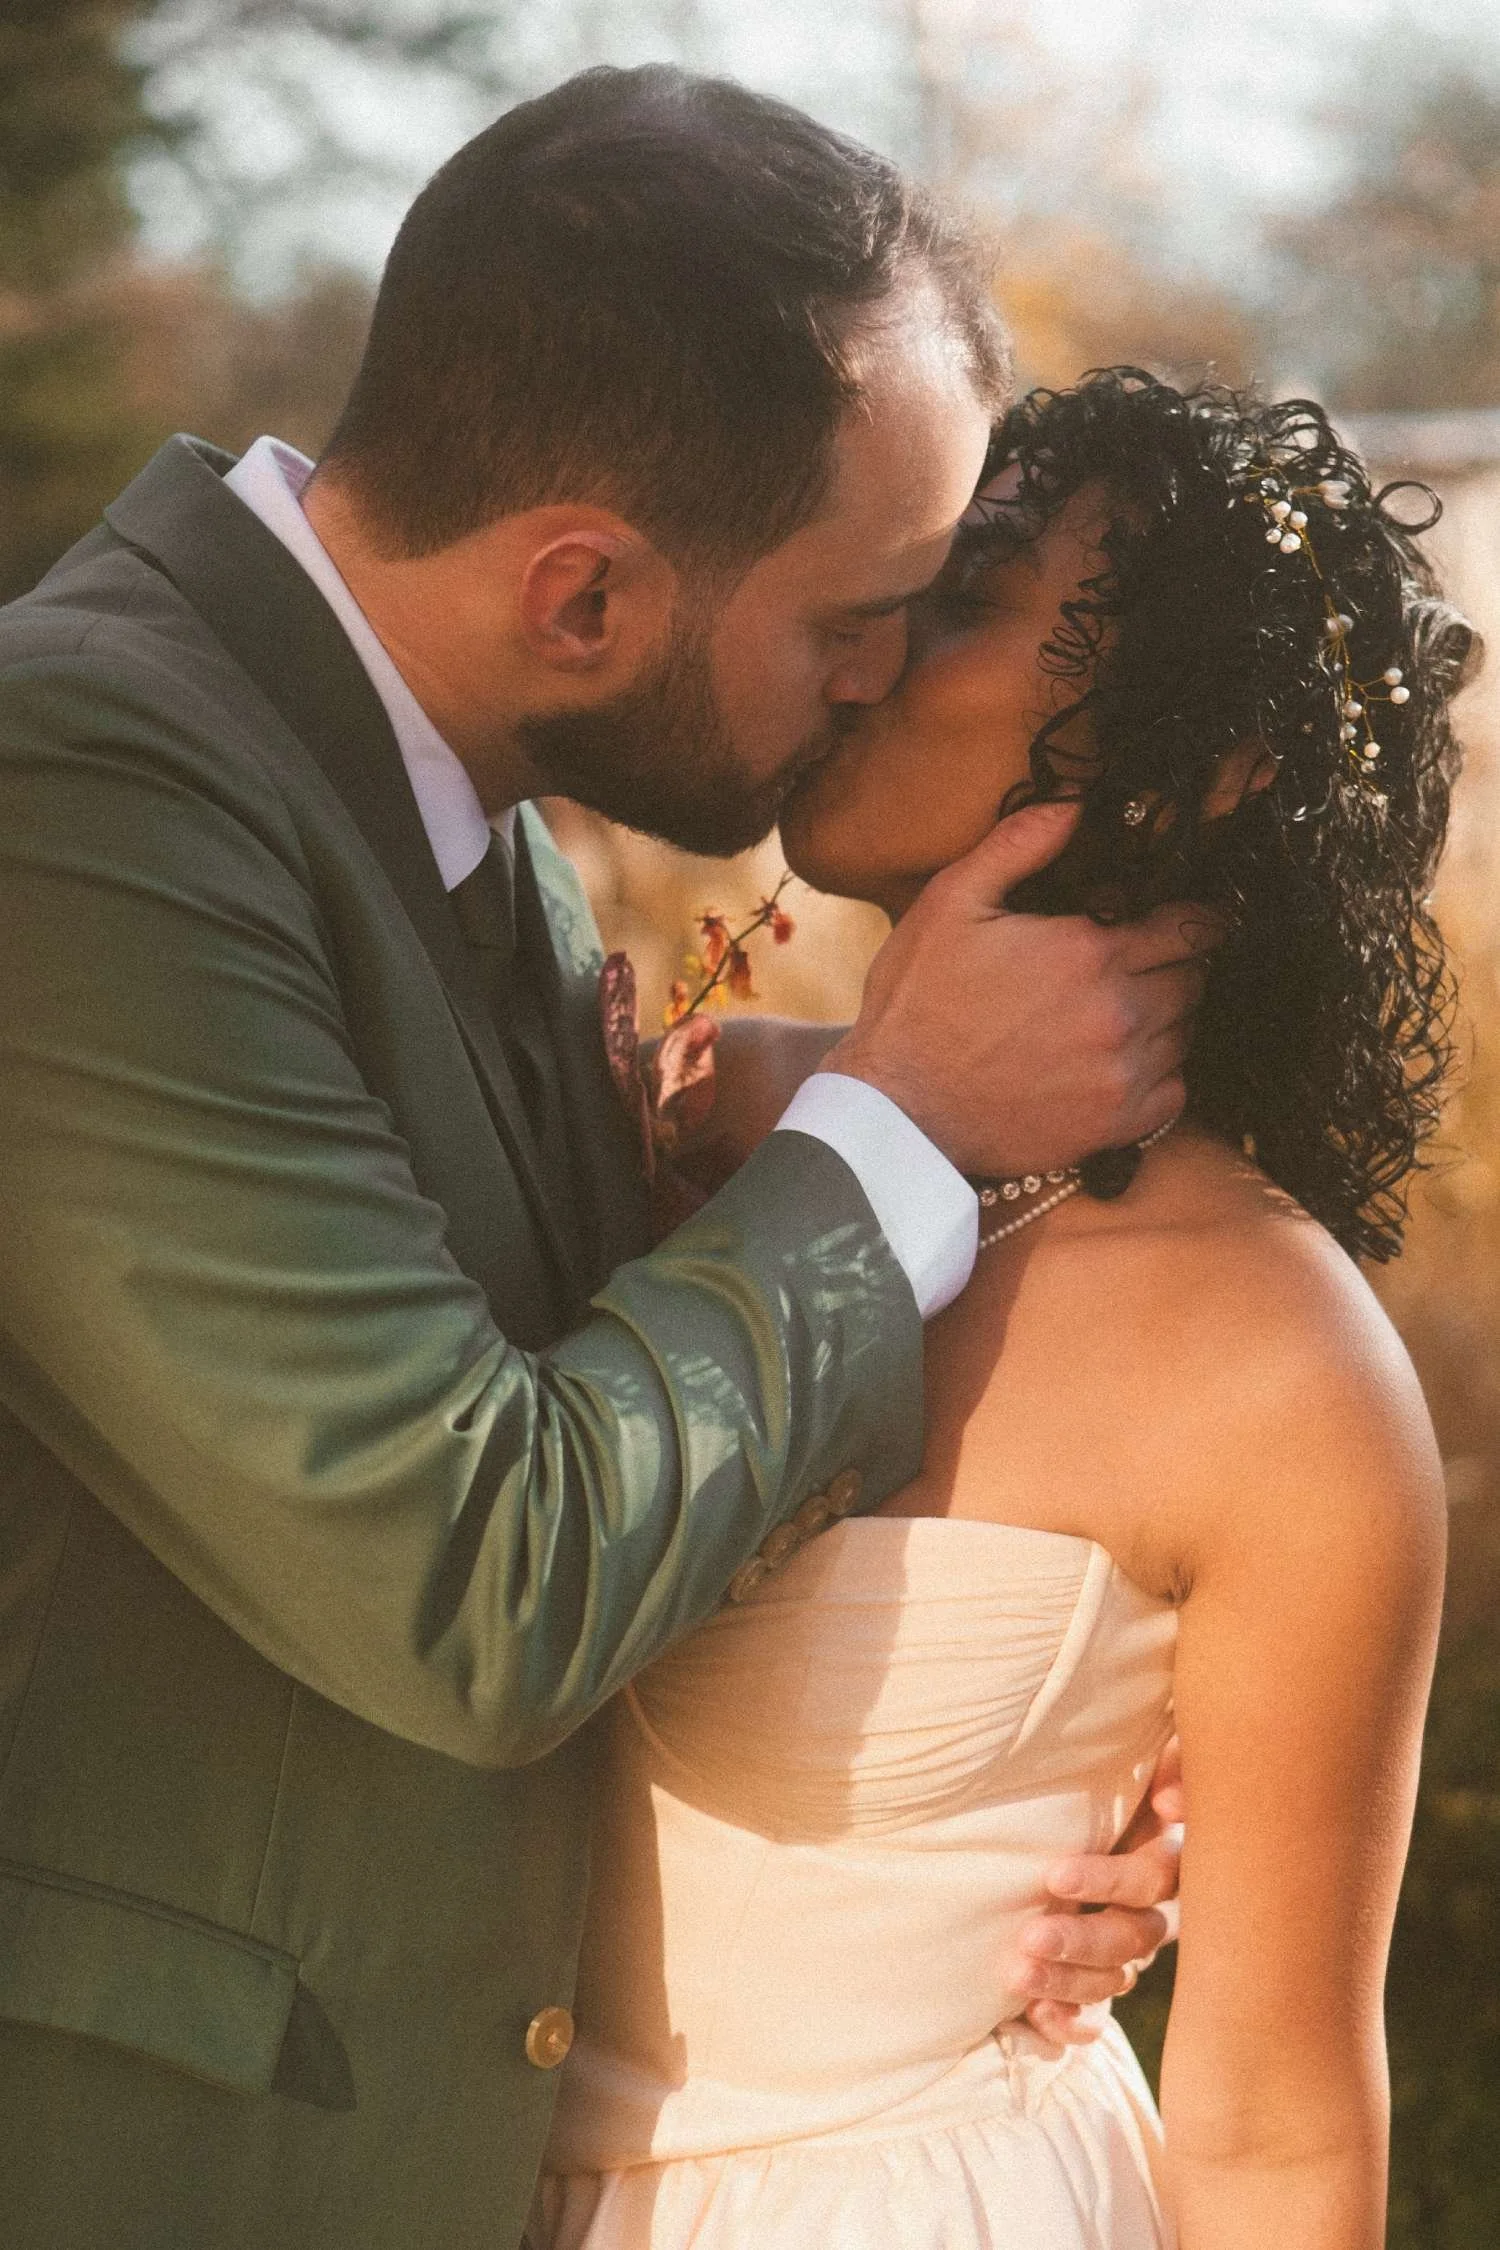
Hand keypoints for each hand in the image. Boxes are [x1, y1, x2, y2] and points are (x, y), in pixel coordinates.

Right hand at [820, 802, 1221, 1177]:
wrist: (898, 1110)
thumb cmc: (917, 1005)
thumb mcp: (951, 904)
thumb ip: (1019, 845)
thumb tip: (1073, 805)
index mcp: (1089, 952)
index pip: (1191, 925)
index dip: (1191, 917)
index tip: (1177, 919)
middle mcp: (1119, 1013)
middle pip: (1195, 978)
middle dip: (1176, 965)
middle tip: (1140, 965)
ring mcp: (1122, 1074)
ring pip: (1187, 1032)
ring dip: (1166, 1018)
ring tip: (1120, 1013)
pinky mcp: (1116, 1124)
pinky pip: (1175, 1091)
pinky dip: (1160, 1074)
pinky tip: (1119, 1062)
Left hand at [1008, 1738, 1183, 2046]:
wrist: (1075, 1804)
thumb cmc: (1112, 1774)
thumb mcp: (1141, 1762)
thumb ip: (1173, 1766)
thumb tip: (1171, 1804)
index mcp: (1165, 1854)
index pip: (1150, 1878)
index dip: (1110, 1882)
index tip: (1053, 1875)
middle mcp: (1155, 1906)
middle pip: (1131, 1938)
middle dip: (1080, 1940)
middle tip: (1030, 1937)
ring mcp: (1130, 1947)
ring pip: (1114, 1978)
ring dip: (1068, 1982)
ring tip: (1017, 1976)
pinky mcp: (1102, 1975)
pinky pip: (1098, 2012)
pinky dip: (1072, 2021)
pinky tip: (1044, 2021)